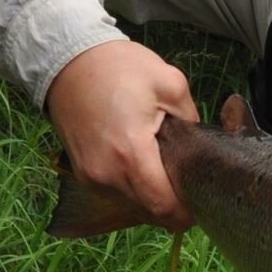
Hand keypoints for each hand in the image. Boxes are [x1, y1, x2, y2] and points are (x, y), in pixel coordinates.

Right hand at [44, 39, 199, 231]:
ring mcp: (90, 177)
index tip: (203, 201)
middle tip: (191, 185)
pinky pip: (115, 194)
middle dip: (172, 207)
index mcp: (131, 154)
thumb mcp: (170, 83)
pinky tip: (145, 169)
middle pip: (148, 213)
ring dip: (152, 199)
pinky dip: (133, 190)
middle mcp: (106, 175)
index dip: (187, 213)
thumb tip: (197, 147)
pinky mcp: (81, 173)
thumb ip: (191, 121)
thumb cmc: (119, 67)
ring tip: (168, 175)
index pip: (163, 207)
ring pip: (131, 206)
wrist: (67, 59)